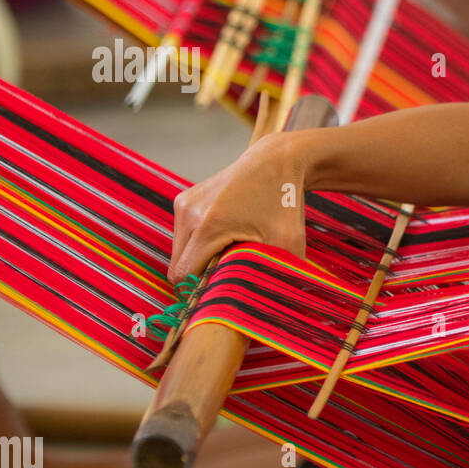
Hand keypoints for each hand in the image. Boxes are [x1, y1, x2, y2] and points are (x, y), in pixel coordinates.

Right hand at [168, 132, 307, 281]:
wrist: (276, 162)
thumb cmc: (284, 202)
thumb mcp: (289, 242)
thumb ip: (278, 275)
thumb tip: (276, 305)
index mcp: (207, 227)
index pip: (183, 276)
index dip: (199, 291)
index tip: (221, 293)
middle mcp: (188, 213)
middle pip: (178, 266)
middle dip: (200, 277)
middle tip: (230, 274)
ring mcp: (183, 204)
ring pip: (180, 252)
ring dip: (200, 260)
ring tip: (231, 252)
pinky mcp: (184, 199)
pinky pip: (184, 236)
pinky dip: (200, 244)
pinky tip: (226, 236)